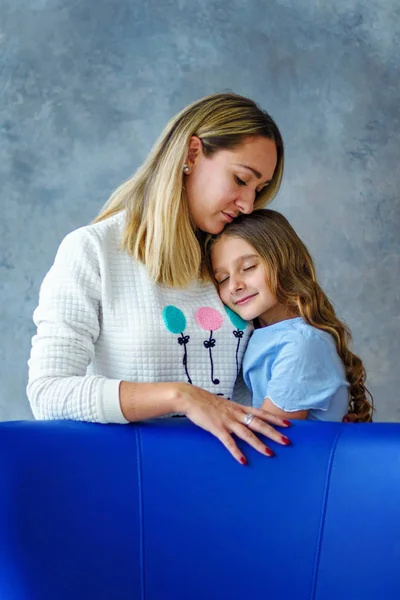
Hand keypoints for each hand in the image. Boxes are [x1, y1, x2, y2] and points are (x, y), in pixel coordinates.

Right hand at [173, 383, 290, 464]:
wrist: (190, 397)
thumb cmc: (205, 401)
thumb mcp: (224, 404)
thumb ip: (233, 412)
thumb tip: (241, 418)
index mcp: (238, 408)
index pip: (261, 413)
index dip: (275, 419)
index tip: (288, 424)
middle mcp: (236, 414)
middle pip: (259, 424)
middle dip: (274, 433)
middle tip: (287, 441)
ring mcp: (227, 421)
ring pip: (247, 434)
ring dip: (259, 444)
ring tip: (270, 454)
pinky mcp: (217, 428)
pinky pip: (229, 442)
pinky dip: (237, 452)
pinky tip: (243, 461)